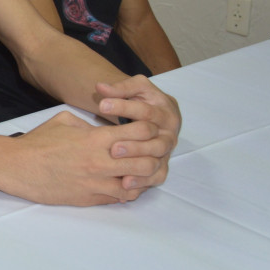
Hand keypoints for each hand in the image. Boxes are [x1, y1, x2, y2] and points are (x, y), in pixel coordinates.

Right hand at [0, 111, 162, 205]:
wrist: (17, 166)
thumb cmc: (38, 142)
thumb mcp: (64, 120)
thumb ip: (89, 124)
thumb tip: (104, 127)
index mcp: (96, 138)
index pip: (141, 132)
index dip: (149, 129)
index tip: (146, 130)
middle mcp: (101, 162)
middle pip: (147, 161)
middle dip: (152, 156)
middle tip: (149, 153)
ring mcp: (96, 183)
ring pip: (136, 184)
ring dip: (141, 178)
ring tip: (137, 171)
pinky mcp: (89, 198)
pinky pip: (119, 199)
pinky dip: (126, 192)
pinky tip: (122, 184)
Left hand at [96, 75, 180, 189]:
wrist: (157, 117)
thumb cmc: (143, 100)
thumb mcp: (136, 89)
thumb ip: (121, 88)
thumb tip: (100, 87)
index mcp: (165, 110)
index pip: (145, 110)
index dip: (123, 107)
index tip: (102, 105)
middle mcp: (169, 131)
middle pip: (153, 138)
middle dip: (132, 142)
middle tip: (112, 145)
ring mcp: (167, 150)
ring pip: (155, 158)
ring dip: (135, 160)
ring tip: (115, 159)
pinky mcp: (163, 166)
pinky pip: (156, 176)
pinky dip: (142, 181)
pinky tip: (125, 182)